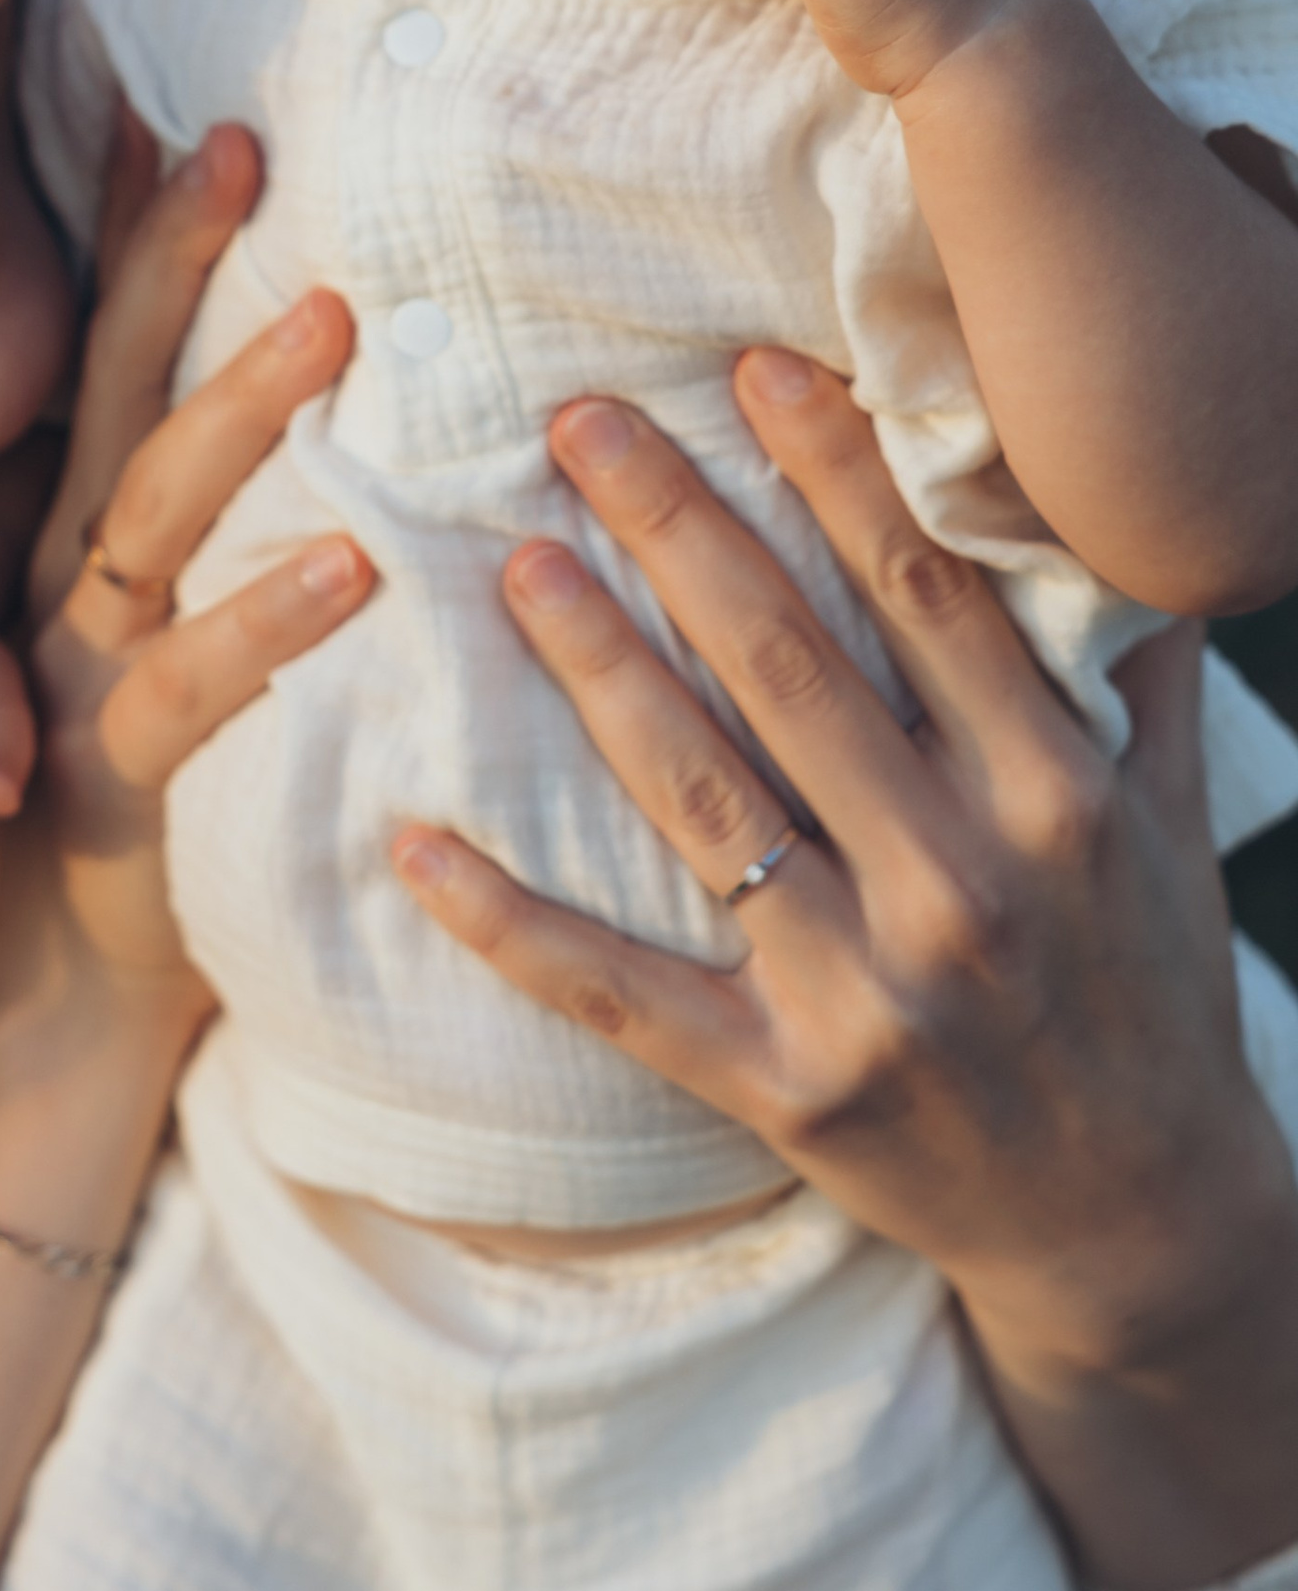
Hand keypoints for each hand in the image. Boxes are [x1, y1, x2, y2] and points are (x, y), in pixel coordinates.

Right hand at [19, 115, 370, 990]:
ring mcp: (78, 668)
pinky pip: (186, 685)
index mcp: (91, 537)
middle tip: (237, 145)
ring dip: (237, 409)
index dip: (135, 234)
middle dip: (166, 264)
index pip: (110, 353)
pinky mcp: (110, 771)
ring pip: (151, 515)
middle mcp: (69, 578)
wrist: (68, 975)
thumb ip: (231, 528)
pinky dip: (264, 621)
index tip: (180, 104)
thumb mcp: (180, 629)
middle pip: (114, 392)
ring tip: (330, 323)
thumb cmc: (157, 783)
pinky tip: (348, 565)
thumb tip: (338, 400)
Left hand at [392, 352, 1297, 1590]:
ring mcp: (868, 991)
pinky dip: (510, 923)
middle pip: (790, 666)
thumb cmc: (1145, 993)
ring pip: (701, 799)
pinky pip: (621, 992)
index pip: (927, 595)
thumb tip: (1110, 508)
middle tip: (580, 420)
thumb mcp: (1172, 827)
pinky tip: (418, 845)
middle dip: (680, 527)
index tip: (749, 368)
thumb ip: (1128, 673)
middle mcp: (964, 881)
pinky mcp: (785, 1089)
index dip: (835, 470)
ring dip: (598, 669)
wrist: (1140, 1222)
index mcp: (1057, 795)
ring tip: (517, 562)